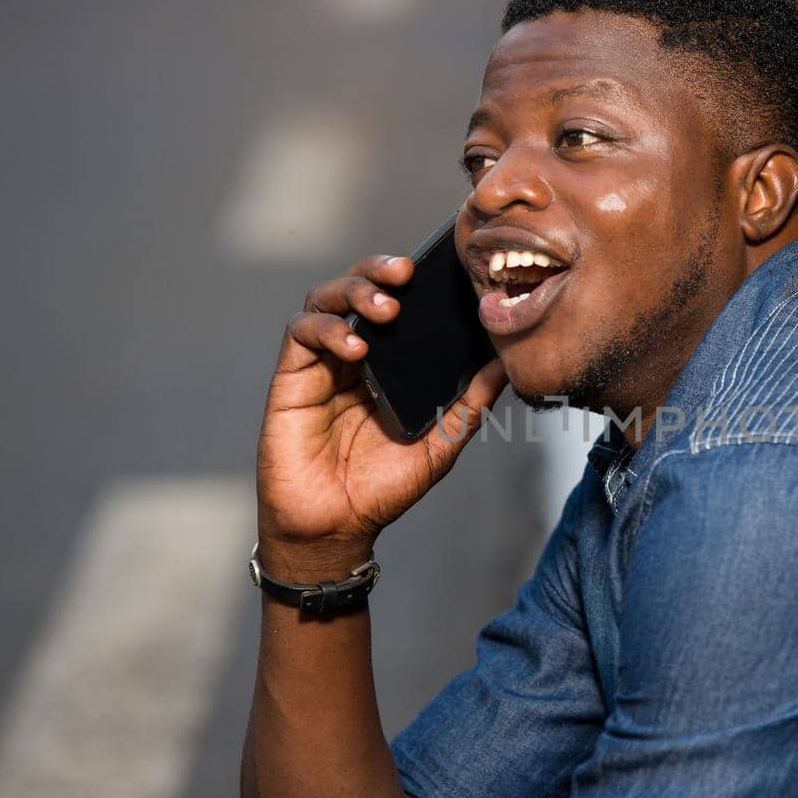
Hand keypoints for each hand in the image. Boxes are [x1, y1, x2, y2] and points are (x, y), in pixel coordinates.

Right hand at [256, 253, 506, 580]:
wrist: (336, 527)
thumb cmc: (382, 488)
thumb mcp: (441, 443)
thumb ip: (470, 404)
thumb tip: (506, 364)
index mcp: (390, 364)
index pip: (399, 305)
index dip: (415, 281)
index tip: (443, 270)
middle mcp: (354, 356)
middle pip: (359, 288)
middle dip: (379, 269)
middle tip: (406, 270)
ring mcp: (321, 364)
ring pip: (326, 299)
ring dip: (355, 291)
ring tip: (386, 307)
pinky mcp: (291, 378)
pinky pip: (302, 333)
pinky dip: (328, 329)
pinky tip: (356, 346)